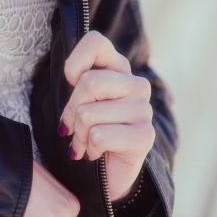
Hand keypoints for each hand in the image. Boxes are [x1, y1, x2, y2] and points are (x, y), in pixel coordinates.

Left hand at [58, 29, 155, 201]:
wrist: (106, 175)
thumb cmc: (89, 130)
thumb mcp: (78, 99)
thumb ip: (77, 80)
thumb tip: (71, 75)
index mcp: (119, 67)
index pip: (95, 41)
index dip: (74, 63)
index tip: (72, 84)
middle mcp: (136, 84)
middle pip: (88, 82)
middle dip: (71, 110)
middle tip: (74, 126)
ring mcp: (144, 109)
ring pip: (88, 113)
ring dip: (79, 134)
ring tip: (86, 142)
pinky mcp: (145, 135)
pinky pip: (99, 135)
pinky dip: (90, 148)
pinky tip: (97, 153)